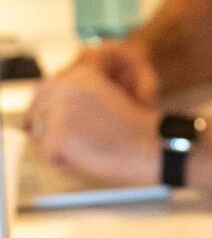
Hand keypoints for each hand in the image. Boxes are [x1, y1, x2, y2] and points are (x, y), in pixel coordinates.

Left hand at [25, 61, 157, 183]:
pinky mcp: (58, 134)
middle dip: (48, 131)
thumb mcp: (102, 101)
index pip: (41, 92)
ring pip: (40, 136)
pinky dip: (64, 162)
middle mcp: (65, 87)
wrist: (151, 144)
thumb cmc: (134, 130)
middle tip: (70, 145)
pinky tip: (87, 157)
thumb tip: (39, 116)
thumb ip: (72, 101)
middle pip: (35, 114)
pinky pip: (47, 154)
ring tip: (87, 149)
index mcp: (78, 75)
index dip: (41, 111)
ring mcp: (60, 110)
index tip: (43, 124)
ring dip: (58, 147)